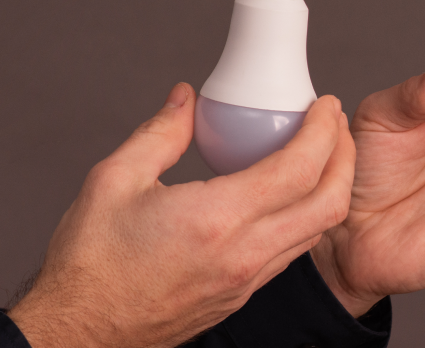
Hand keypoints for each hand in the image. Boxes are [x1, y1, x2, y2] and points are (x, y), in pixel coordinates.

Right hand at [7, 85, 354, 347]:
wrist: (78, 334)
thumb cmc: (89, 264)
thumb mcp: (113, 181)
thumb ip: (160, 134)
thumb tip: (187, 99)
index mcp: (216, 220)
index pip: (298, 169)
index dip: (323, 130)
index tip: (325, 105)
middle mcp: (243, 254)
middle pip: (329, 203)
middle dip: (346, 157)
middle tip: (335, 125)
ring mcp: (247, 280)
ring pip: (317, 231)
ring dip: (330, 188)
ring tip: (320, 152)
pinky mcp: (241, 295)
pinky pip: (292, 251)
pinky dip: (306, 215)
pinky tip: (288, 193)